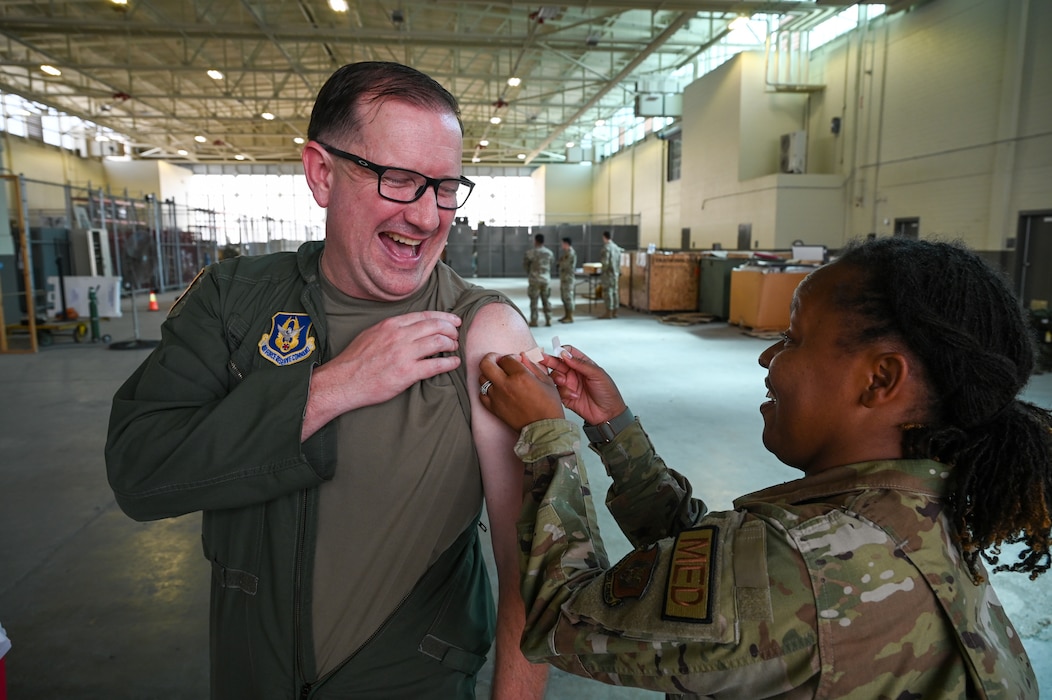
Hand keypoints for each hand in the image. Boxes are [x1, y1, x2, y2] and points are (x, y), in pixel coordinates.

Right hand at [311, 311, 460, 412]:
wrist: (343, 381)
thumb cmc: (354, 361)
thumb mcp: (370, 334)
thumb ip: (390, 329)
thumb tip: (407, 328)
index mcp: (390, 325)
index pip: (424, 315)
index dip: (443, 317)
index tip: (453, 320)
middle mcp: (399, 336)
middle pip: (435, 326)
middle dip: (450, 330)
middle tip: (456, 335)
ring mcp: (403, 354)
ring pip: (438, 342)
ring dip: (451, 344)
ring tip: (454, 348)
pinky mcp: (407, 372)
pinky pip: (436, 365)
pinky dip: (449, 363)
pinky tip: (454, 363)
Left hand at [478, 352, 563, 430]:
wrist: (544, 428)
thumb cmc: (548, 406)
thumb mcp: (546, 381)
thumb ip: (532, 366)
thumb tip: (522, 357)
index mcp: (521, 376)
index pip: (506, 358)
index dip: (510, 357)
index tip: (514, 360)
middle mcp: (506, 385)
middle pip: (486, 364)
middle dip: (490, 358)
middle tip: (497, 360)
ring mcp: (497, 397)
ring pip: (482, 378)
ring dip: (489, 374)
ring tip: (498, 377)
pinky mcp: (493, 408)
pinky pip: (481, 394)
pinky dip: (486, 390)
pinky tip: (495, 390)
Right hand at [539, 345, 626, 424]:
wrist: (608, 414)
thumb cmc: (607, 392)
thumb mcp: (597, 374)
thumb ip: (580, 364)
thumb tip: (565, 354)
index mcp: (582, 364)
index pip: (568, 353)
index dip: (561, 351)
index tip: (557, 352)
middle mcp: (574, 373)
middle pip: (557, 363)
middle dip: (550, 361)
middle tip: (542, 359)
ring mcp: (569, 384)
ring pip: (554, 377)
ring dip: (558, 378)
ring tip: (565, 382)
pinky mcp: (565, 396)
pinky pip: (557, 391)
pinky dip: (563, 392)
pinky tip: (574, 395)